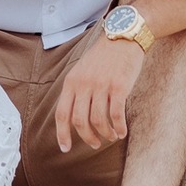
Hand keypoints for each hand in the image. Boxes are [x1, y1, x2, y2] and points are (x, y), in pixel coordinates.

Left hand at [55, 35, 144, 151]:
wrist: (124, 36)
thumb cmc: (104, 56)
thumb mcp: (82, 70)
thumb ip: (76, 90)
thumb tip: (74, 117)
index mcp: (71, 81)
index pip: (62, 114)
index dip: (62, 134)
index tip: (65, 148)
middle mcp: (84, 84)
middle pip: (80, 121)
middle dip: (87, 137)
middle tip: (95, 143)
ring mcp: (101, 85)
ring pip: (99, 120)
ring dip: (105, 134)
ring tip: (111, 136)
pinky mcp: (119, 86)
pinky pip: (116, 114)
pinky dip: (119, 127)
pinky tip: (122, 131)